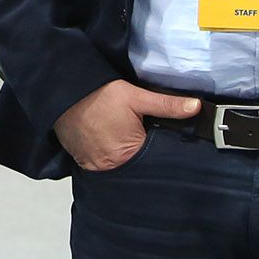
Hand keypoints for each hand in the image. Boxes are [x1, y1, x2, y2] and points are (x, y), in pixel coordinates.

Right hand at [54, 79, 199, 171]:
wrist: (62, 92)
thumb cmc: (99, 95)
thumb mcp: (136, 97)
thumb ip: (167, 105)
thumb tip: (196, 107)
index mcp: (130, 154)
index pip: (154, 159)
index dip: (159, 149)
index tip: (162, 141)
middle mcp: (111, 166)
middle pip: (135, 165)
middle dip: (141, 154)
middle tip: (142, 137)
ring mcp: (94, 166)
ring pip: (117, 166)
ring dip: (122, 156)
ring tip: (123, 139)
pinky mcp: (82, 161)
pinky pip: (100, 163)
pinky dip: (106, 155)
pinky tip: (108, 142)